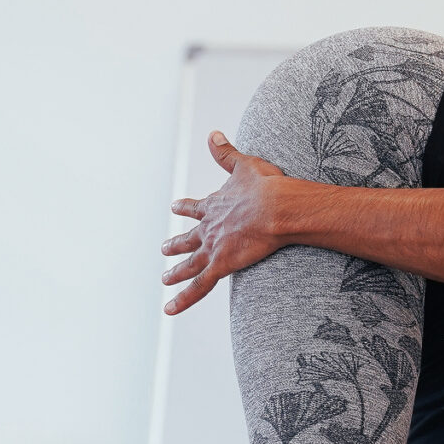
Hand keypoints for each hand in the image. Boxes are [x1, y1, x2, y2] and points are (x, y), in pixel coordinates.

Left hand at [159, 132, 300, 315]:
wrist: (278, 208)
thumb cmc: (268, 186)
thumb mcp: (244, 164)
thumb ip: (226, 153)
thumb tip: (212, 134)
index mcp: (216, 205)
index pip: (196, 208)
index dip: (186, 208)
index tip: (176, 206)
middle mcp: (210, 227)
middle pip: (189, 238)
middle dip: (177, 244)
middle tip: (165, 248)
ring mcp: (213, 247)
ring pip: (190, 264)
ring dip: (176, 272)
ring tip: (165, 279)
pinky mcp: (221, 265)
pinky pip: (198, 287)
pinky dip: (183, 299)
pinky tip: (169, 309)